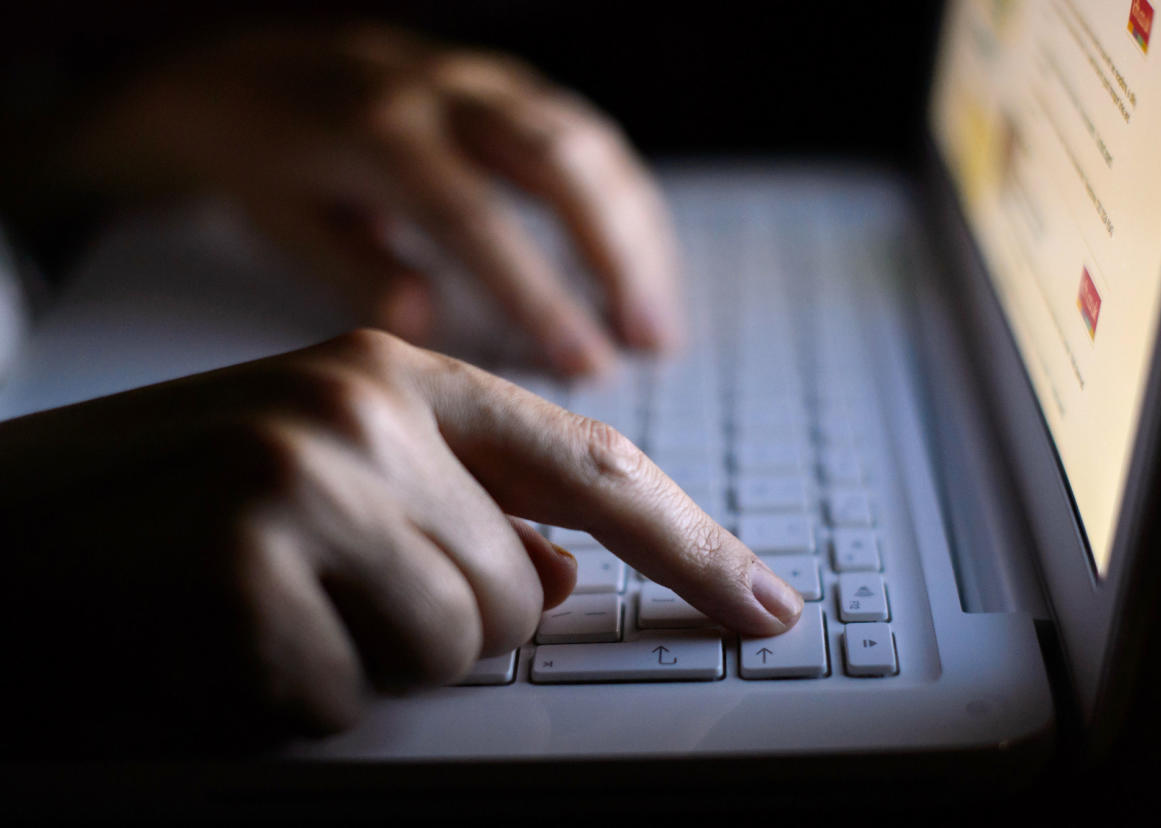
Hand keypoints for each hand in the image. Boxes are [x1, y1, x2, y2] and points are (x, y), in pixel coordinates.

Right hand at [0, 329, 799, 754]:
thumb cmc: (156, 512)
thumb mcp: (314, 473)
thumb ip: (452, 510)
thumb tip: (558, 575)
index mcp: (386, 372)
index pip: (587, 463)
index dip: (690, 541)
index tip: (763, 600)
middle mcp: (358, 408)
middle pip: (516, 589)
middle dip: (439, 621)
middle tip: (312, 590)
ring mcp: (303, 480)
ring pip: (452, 646)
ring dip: (365, 659)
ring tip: (258, 609)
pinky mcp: (246, 570)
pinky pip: (349, 697)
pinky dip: (288, 698)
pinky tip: (210, 645)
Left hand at [59, 24, 680, 374]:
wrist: (252, 71)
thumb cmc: (266, 164)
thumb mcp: (283, 223)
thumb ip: (355, 270)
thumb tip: (425, 321)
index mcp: (378, 134)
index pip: (477, 220)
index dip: (538, 295)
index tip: (585, 364)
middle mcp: (443, 94)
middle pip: (559, 164)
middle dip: (618, 258)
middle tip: (649, 341)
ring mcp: (482, 80)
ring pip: (588, 143)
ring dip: (637, 233)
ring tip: (657, 320)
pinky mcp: (507, 85)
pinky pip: (586, 134)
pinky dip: (624, 203)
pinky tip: (640, 263)